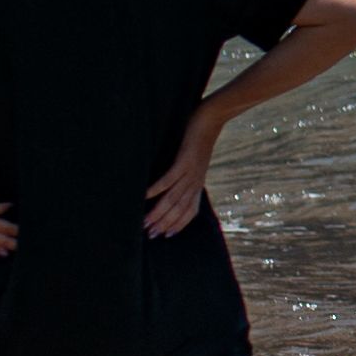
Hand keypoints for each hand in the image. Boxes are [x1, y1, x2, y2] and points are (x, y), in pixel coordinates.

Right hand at [142, 108, 223, 238]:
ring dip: (158, 212)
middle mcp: (195, 182)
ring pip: (173, 198)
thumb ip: (183, 172)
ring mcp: (190, 172)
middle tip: (149, 235)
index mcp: (197, 183)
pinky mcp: (184, 160)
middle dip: (164, 224)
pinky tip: (145, 196)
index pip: (189, 211)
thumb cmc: (198, 137)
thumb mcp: (193, 160)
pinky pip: (169, 179)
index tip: (164, 236)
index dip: (178, 225)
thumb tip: (171, 181)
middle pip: (179, 209)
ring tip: (144, 222)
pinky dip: (157, 189)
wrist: (211, 118)